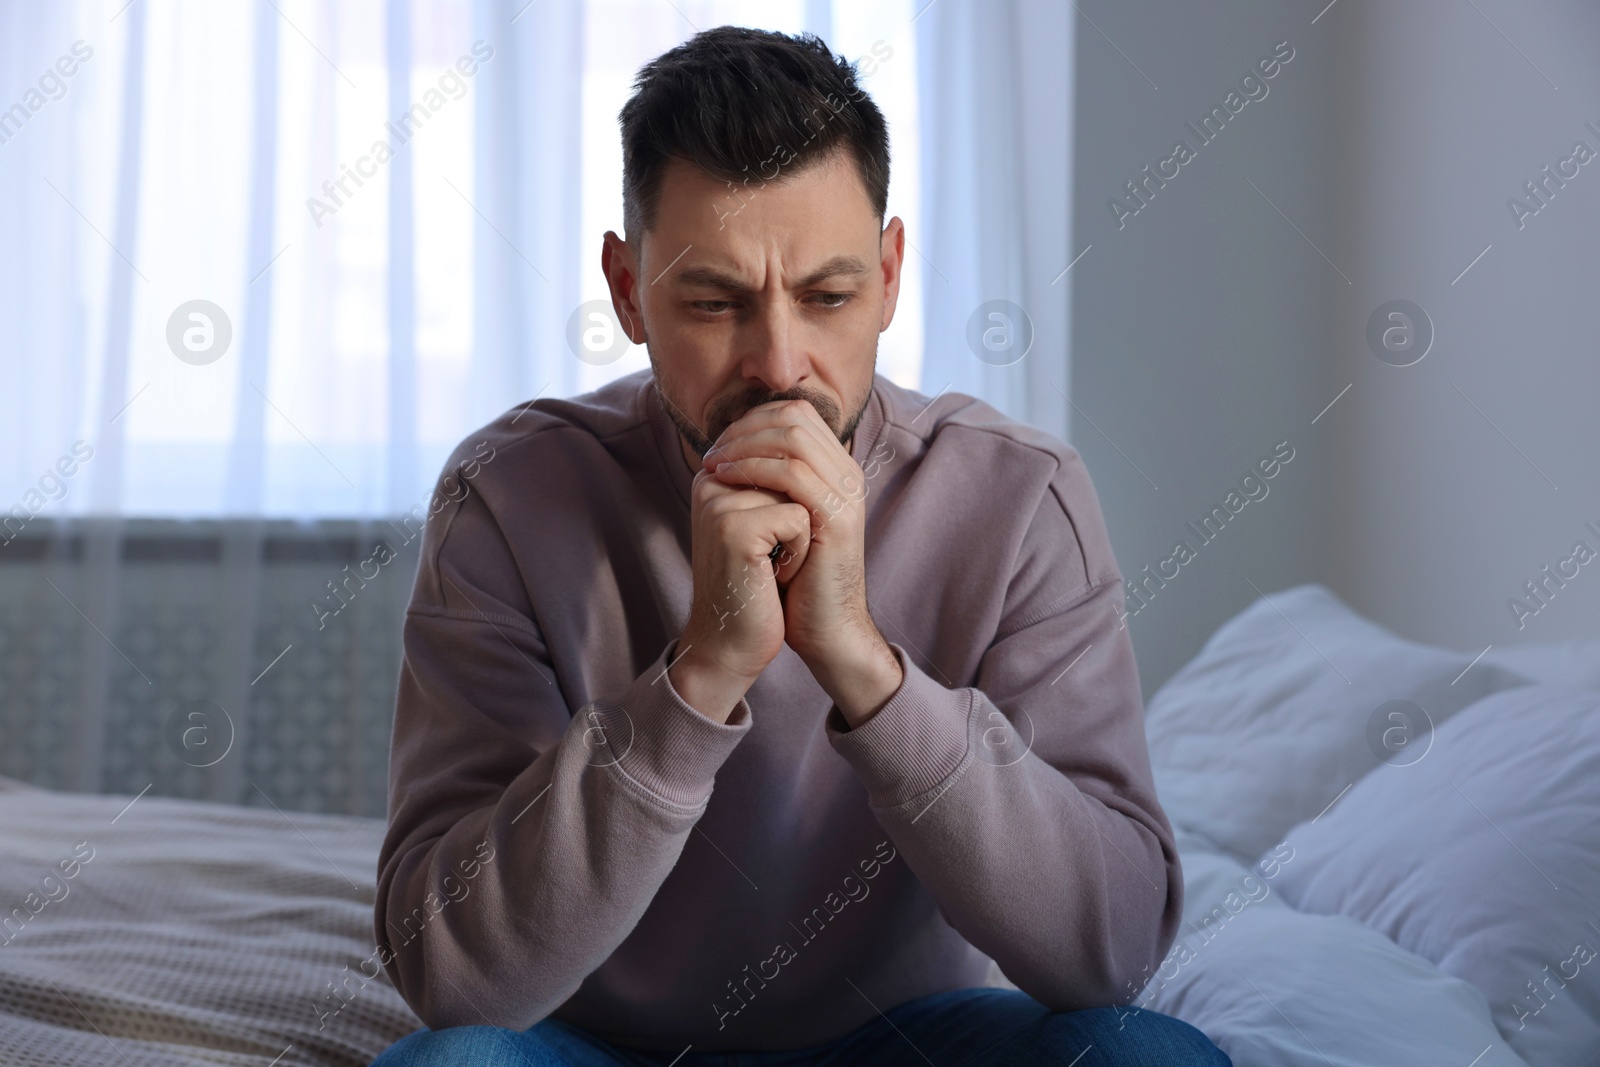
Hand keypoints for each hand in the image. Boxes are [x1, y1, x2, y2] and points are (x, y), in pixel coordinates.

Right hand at [673, 455, 813, 718]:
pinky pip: (797, 519)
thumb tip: (810, 433)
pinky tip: (773, 576)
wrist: (735, 641)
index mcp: (715, 474)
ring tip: (774, 562)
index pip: (780, 444)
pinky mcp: (733, 528)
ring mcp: (718, 502)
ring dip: (802, 531)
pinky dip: (799, 551)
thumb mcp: (766, 521)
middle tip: (777, 552)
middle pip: (791, 466)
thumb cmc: (757, 584)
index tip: (776, 534)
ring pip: (797, 491)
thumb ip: (775, 478)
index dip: (799, 491)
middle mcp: (709, 481)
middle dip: (801, 510)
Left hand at [703, 399, 902, 723]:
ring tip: (713, 465)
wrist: (827, 629)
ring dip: (744, 445)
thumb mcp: (785, 521)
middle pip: (795, 415)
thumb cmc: (799, 580)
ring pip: (793, 437)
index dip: (752, 420)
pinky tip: (725, 480)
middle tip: (711, 452)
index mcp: (838, 470)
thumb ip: (773, 485)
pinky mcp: (836, 517)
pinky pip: (792, 473)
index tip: (718, 445)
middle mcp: (848, 474)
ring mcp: (846, 493)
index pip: (796, 413)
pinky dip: (752, 469)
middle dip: (744, 427)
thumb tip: (734, 452)